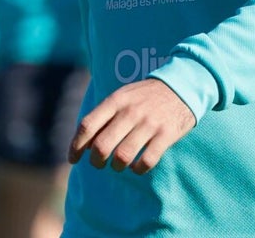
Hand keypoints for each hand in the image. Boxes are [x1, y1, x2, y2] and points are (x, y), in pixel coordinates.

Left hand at [69, 78, 195, 173]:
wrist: (182, 86)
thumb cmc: (145, 96)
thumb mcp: (122, 97)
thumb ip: (103, 116)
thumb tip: (84, 145)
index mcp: (116, 100)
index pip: (87, 125)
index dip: (75, 146)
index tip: (73, 159)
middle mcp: (130, 112)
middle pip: (102, 146)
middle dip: (96, 161)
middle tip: (99, 163)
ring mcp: (149, 123)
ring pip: (122, 157)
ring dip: (117, 166)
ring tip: (119, 164)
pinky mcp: (166, 135)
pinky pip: (146, 161)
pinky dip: (138, 169)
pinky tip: (137, 166)